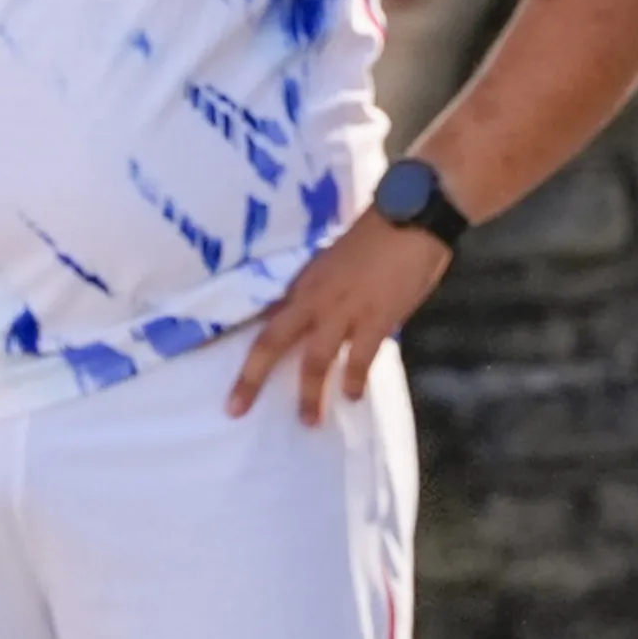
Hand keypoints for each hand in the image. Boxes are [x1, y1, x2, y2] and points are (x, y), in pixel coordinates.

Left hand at [230, 209, 453, 425]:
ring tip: (310, 422)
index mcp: (303, 282)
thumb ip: (322, 288)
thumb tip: (312, 313)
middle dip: (251, 378)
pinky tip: (353, 397)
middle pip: (272, 343)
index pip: (265, 319)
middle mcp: (314, 299)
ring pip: (315, 361)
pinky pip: (360, 359)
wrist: (412, 217)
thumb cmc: (379, 233)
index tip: (225, 362)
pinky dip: (354, 380)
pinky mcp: (376, 319)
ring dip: (311, 395)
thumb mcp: (336, 259)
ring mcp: (344, 311)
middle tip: (236, 409)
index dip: (242, 341)